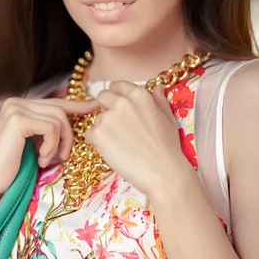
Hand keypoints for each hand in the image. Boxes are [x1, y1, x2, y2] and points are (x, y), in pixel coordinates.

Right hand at [0, 96, 99, 197]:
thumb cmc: (16, 168)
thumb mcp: (37, 143)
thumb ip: (50, 128)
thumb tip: (79, 117)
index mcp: (20, 105)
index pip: (55, 102)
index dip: (77, 105)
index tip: (95, 106)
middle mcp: (15, 102)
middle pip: (59, 109)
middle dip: (68, 133)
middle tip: (65, 155)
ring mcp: (14, 108)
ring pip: (58, 119)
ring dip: (59, 143)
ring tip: (48, 160)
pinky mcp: (17, 120)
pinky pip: (50, 128)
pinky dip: (51, 146)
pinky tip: (41, 159)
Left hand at [83, 81, 189, 199]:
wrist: (163, 172)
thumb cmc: (168, 148)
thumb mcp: (169, 119)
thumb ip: (160, 101)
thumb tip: (156, 87)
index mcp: (140, 95)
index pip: (118, 85)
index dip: (116, 95)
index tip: (117, 105)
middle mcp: (122, 102)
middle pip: (102, 96)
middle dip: (105, 107)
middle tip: (115, 126)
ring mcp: (108, 117)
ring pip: (97, 118)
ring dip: (104, 128)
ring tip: (120, 144)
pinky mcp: (98, 134)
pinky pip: (90, 134)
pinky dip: (97, 142)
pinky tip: (113, 151)